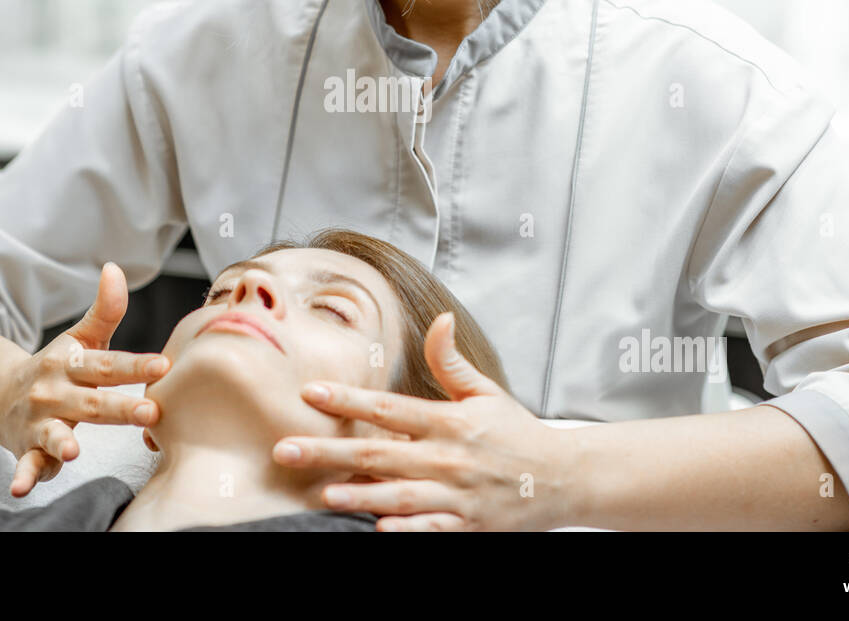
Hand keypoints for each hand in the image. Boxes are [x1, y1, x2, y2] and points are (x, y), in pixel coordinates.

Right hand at [0, 262, 171, 496]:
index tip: (163, 365)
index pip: (108, 364)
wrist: (1, 395)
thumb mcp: (81, 339)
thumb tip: (115, 268)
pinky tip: (22, 489)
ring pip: (53, 433)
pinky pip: (26, 464)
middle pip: (91, 401)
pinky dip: (23, 476)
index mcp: (72, 363)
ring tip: (75, 450)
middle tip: (150, 412)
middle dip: (119, 408)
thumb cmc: (59, 368)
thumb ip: (105, 310)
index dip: (135, 365)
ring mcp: (39, 421)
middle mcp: (55, 392)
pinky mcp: (27, 448)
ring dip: (62, 441)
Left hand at [271, 312, 566, 530]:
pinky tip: (374, 528)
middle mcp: (448, 458)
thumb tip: (440, 319)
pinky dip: (405, 529)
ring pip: (399, 496)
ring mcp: (456, 495)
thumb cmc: (517, 433)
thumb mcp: (486, 392)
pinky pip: (429, 529)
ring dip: (359, 495)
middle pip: (380, 453)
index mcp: (450, 421)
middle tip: (285, 451)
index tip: (311, 393)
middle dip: (329, 452)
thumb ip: (451, 362)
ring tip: (321, 493)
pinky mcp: (466, 526)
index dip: (349, 400)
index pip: (389, 408)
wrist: (563, 479)